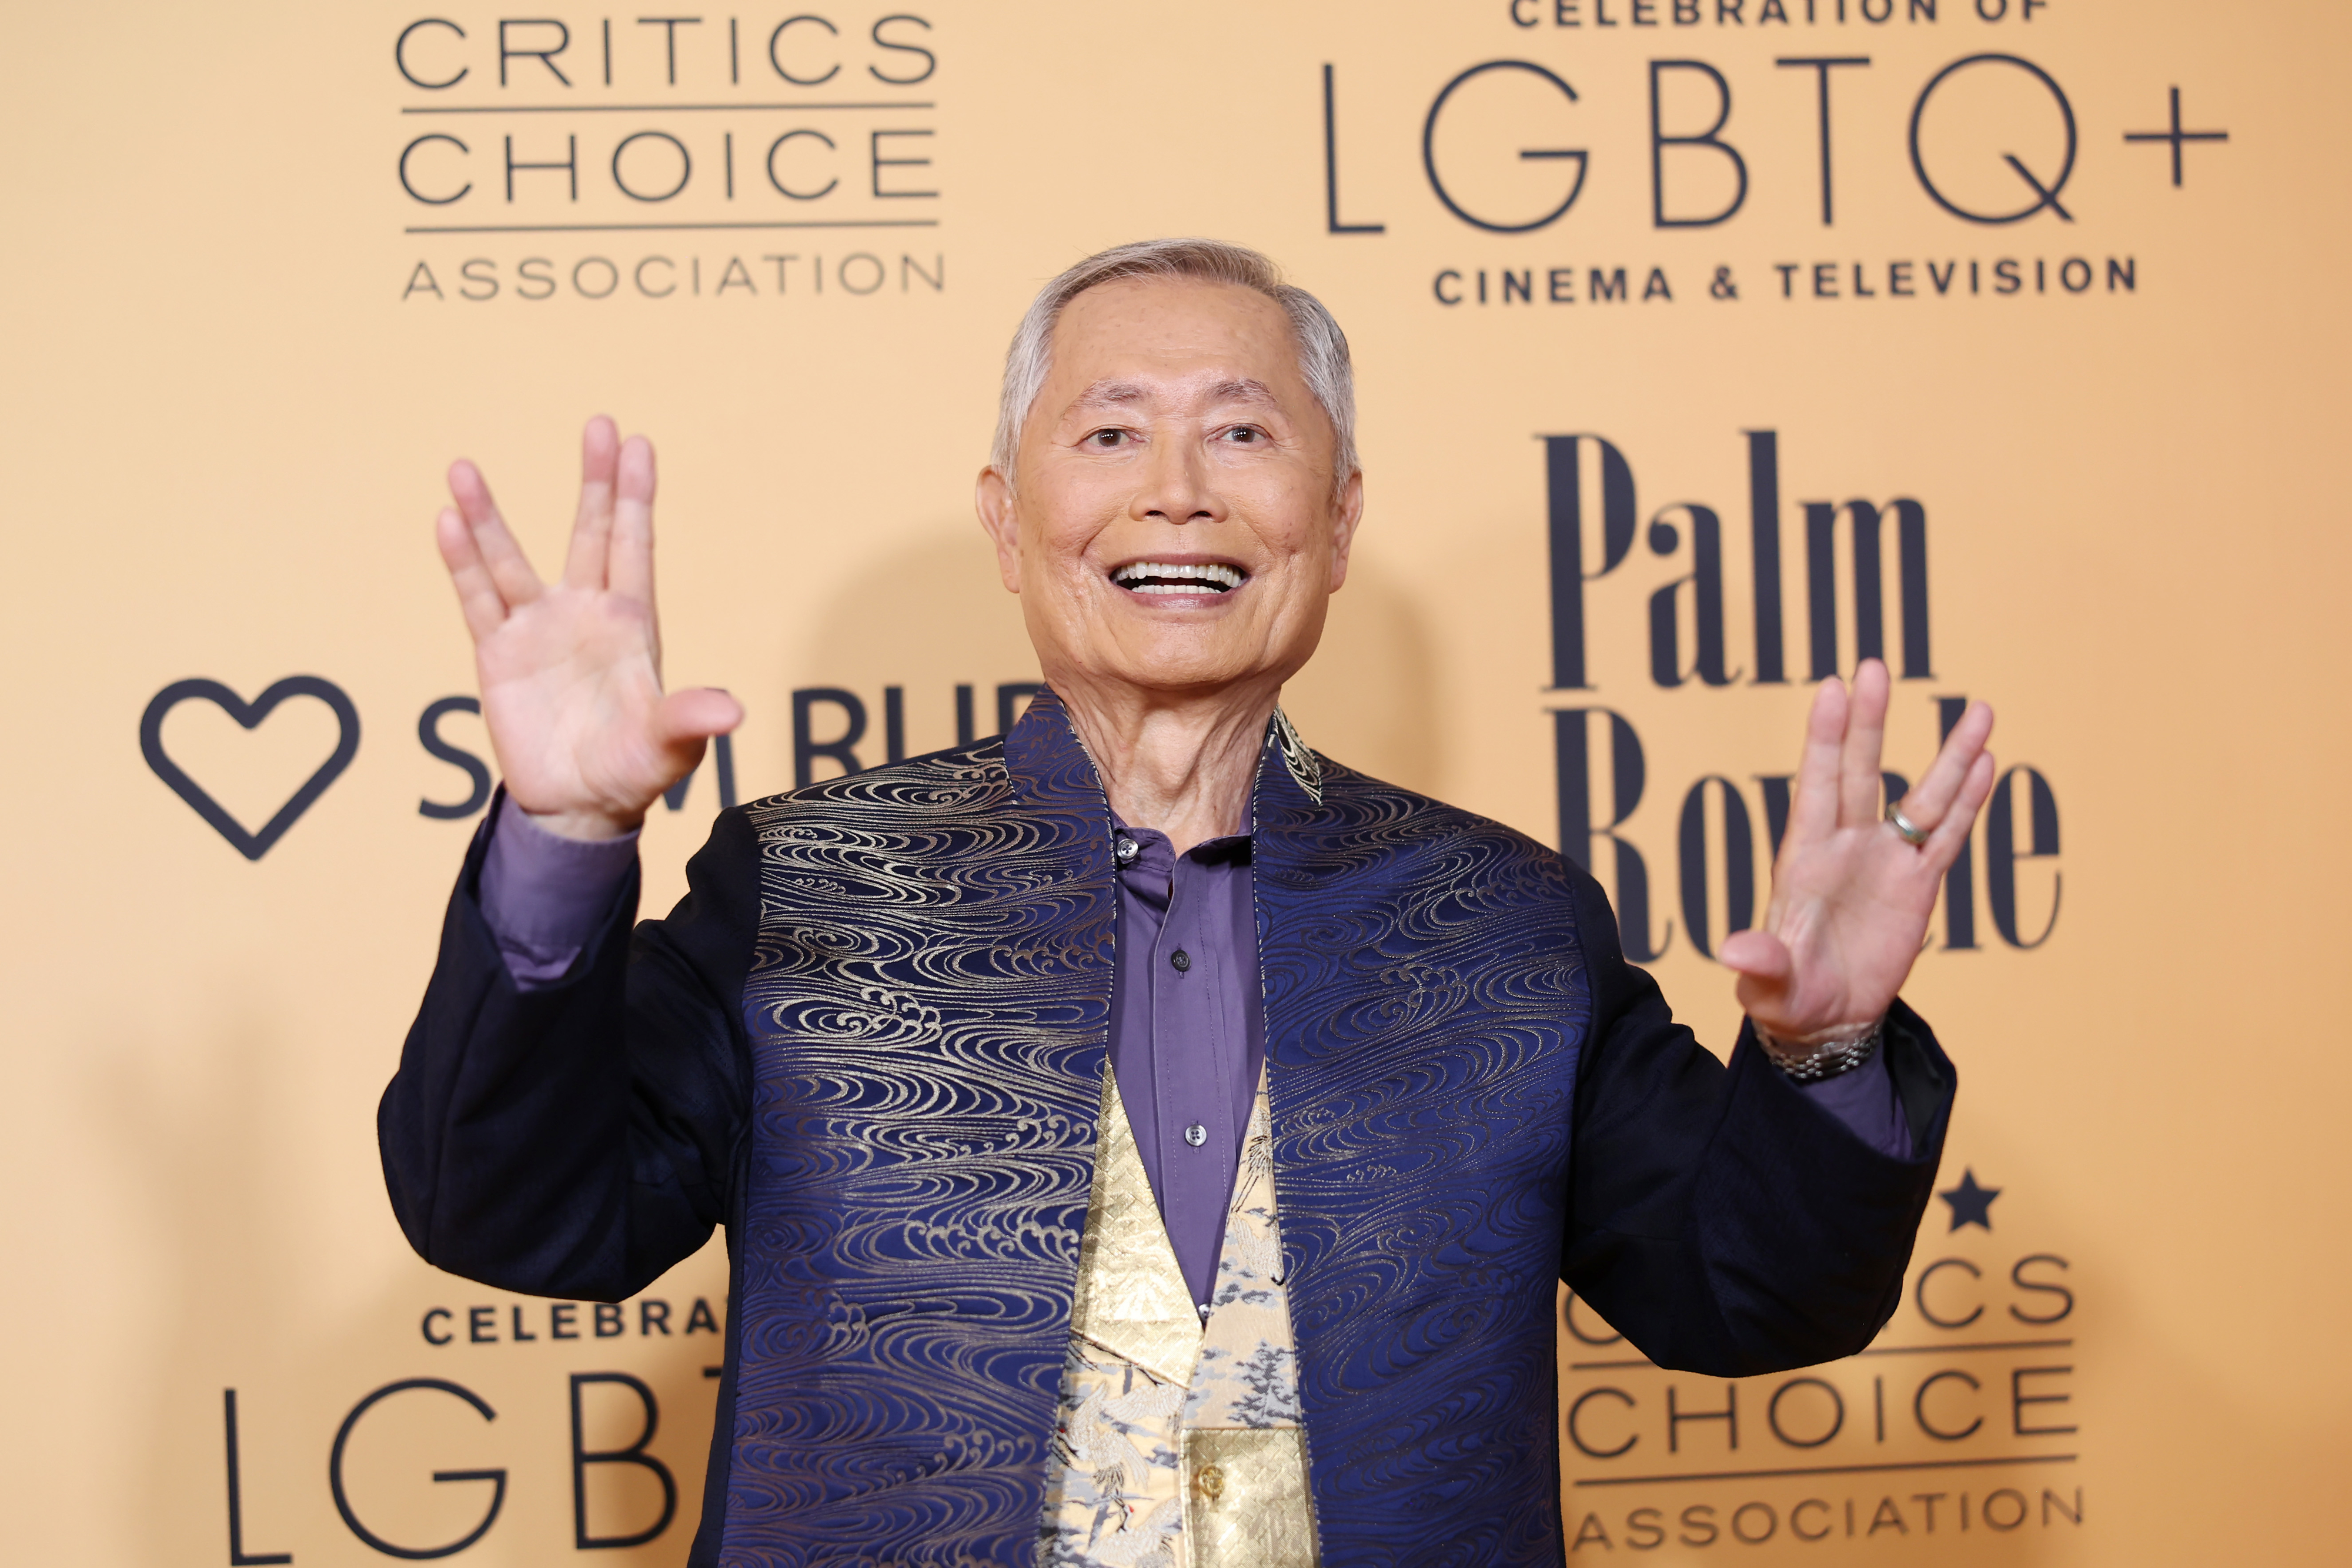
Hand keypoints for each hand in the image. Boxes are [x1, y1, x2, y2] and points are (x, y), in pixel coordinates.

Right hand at [435, 416, 741, 839]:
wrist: (579, 807)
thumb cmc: (633, 773)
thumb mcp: (667, 750)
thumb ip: (689, 722)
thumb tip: (732, 712)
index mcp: (632, 625)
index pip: (633, 546)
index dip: (635, 497)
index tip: (637, 443)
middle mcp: (584, 614)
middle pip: (588, 533)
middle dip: (593, 481)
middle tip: (599, 423)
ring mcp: (537, 629)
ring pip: (510, 560)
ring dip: (488, 516)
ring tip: (463, 469)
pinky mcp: (497, 654)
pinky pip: (476, 599)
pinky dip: (461, 562)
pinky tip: (446, 521)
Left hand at [1719, 659, 1994, 1041]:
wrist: (1826, 1020)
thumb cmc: (1787, 997)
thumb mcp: (1769, 985)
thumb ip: (1760, 962)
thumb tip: (1731, 950)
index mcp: (1804, 859)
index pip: (1816, 786)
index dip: (1825, 738)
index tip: (1832, 687)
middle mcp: (1847, 847)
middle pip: (1861, 772)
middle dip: (1868, 723)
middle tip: (1874, 666)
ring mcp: (1886, 862)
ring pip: (1923, 798)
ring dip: (1950, 757)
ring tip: (1979, 710)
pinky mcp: (1919, 886)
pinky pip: (1948, 837)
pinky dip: (1969, 801)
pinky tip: (1987, 762)